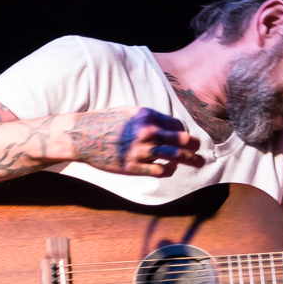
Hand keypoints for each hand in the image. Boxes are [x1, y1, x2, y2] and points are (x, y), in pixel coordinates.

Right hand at [68, 107, 203, 176]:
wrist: (82, 136)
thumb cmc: (106, 122)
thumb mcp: (130, 112)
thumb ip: (150, 118)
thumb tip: (171, 127)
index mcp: (146, 116)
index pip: (176, 125)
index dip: (183, 132)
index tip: (185, 137)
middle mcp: (147, 132)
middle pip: (182, 140)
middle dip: (194, 145)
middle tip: (200, 149)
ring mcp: (141, 151)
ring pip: (175, 156)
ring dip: (190, 159)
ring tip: (199, 161)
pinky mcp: (133, 167)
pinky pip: (160, 171)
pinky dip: (169, 170)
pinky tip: (170, 169)